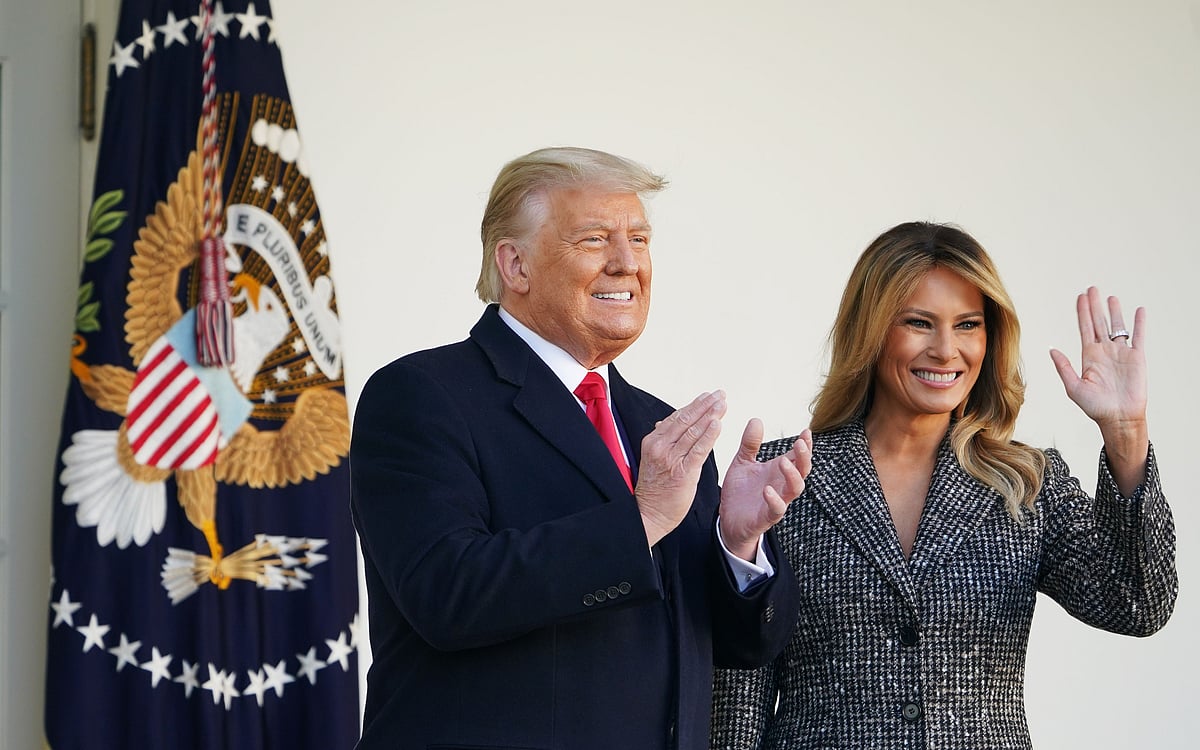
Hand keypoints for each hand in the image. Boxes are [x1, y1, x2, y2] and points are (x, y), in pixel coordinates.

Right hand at [635, 391, 725, 545]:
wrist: (649, 514)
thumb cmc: (654, 489)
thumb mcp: (653, 459)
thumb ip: (661, 440)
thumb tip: (662, 423)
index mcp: (653, 441)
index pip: (676, 417)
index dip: (694, 405)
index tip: (707, 396)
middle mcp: (661, 446)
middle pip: (686, 419)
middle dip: (705, 405)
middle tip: (719, 395)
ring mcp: (671, 458)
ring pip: (693, 431)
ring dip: (710, 415)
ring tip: (722, 405)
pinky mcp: (683, 472)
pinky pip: (699, 449)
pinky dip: (709, 435)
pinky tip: (717, 424)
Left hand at [718, 421, 811, 560]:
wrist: (728, 520)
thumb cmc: (740, 491)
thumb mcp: (742, 462)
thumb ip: (750, 443)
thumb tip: (756, 419)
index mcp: (778, 471)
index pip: (798, 456)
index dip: (806, 445)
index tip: (806, 431)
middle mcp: (781, 485)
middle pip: (803, 470)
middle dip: (804, 457)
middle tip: (800, 443)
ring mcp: (777, 501)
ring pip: (795, 489)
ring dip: (792, 475)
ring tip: (783, 462)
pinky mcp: (766, 517)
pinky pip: (777, 509)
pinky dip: (775, 500)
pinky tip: (767, 490)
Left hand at [1049, 287, 1148, 494]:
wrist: (1118, 418)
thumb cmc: (1095, 407)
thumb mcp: (1074, 387)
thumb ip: (1063, 367)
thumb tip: (1052, 349)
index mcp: (1089, 356)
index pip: (1085, 328)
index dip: (1082, 312)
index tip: (1080, 297)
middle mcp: (1105, 352)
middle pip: (1100, 323)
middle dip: (1095, 306)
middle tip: (1092, 288)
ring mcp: (1121, 353)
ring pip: (1118, 327)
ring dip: (1115, 312)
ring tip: (1111, 297)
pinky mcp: (1137, 358)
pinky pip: (1139, 337)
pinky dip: (1139, 324)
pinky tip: (1139, 310)